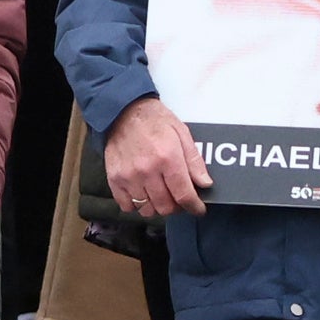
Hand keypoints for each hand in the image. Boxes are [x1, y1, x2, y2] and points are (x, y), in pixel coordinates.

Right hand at [103, 98, 207, 217]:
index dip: (194, 207)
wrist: (122, 110)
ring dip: (157, 207)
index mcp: (167, 158)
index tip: (198, 209)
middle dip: (177, 207)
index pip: (184, 195)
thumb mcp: (181, 133)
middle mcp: (147, 170)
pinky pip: (127, 206)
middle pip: (166, 207)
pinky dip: (136, 205)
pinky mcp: (114, 178)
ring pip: (147, 209)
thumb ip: (194, 160)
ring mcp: (129, 176)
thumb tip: (205, 183)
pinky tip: (143, 194)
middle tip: (178, 198)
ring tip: (161, 195)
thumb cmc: (154, 120)